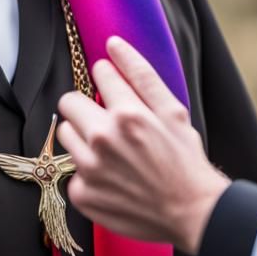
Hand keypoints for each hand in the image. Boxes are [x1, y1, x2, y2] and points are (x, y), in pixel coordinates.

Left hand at [57, 36, 229, 254]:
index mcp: (127, 113)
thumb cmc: (184, 158)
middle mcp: (103, 139)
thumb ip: (140, 74)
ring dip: (82, 137)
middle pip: (68, 102)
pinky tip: (112, 177)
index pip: (99, 73)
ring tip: (111, 150)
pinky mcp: (83, 195)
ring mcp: (90, 169)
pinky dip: (87, 172)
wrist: (191, 212)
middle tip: (107, 120)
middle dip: (85, 106)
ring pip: (65, 134)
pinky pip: (71, 171)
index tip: (118, 92)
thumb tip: (113, 43)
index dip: (109, 78)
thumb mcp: (172, 110)